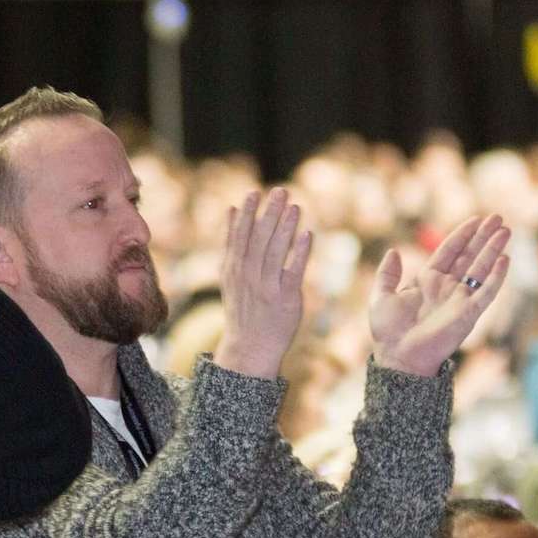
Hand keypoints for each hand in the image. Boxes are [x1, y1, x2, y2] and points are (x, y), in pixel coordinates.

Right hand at [214, 190, 310, 379]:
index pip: (240, 236)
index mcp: (234, 268)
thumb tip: (232, 208)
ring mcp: (267, 288)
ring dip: (285, 228)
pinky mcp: (286, 299)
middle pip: (259, 240)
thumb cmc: (243, 305)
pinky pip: (293, 272)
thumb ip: (232, 241)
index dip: (247, 214)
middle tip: (280, 191)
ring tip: (295, 207)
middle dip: (269, 214)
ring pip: (276, 252)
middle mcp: (249, 276)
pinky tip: (307, 234)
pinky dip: (300, 252)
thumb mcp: (230, 274)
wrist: (250, 346)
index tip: (255, 192)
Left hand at [365, 216, 511, 376]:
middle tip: (498, 218)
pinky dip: (496, 276)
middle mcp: (447, 287)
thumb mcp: (381, 296)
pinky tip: (505, 259)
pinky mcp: (469, 314)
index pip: (449, 251)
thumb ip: (387, 274)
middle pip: (470, 256)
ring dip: (493, 250)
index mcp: (427, 280)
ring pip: (481, 269)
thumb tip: (393, 251)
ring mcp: (460, 300)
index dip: (462, 235)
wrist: (398, 356)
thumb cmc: (388, 331)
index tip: (476, 219)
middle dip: (484, 237)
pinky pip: (487, 292)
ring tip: (506, 230)